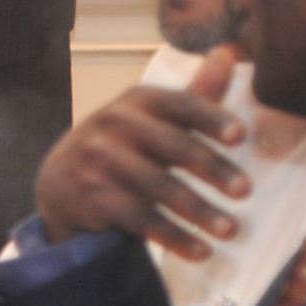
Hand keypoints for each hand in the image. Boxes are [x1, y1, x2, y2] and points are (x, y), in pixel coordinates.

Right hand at [33, 44, 249, 258]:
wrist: (60, 182)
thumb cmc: (120, 146)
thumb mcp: (150, 117)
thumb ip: (193, 95)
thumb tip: (229, 54)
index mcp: (136, 100)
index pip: (179, 104)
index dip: (210, 118)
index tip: (240, 136)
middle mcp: (114, 124)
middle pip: (173, 147)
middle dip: (212, 170)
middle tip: (245, 191)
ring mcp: (100, 161)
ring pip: (159, 188)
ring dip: (199, 212)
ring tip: (231, 230)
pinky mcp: (93, 197)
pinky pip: (142, 220)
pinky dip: (174, 237)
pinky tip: (201, 251)